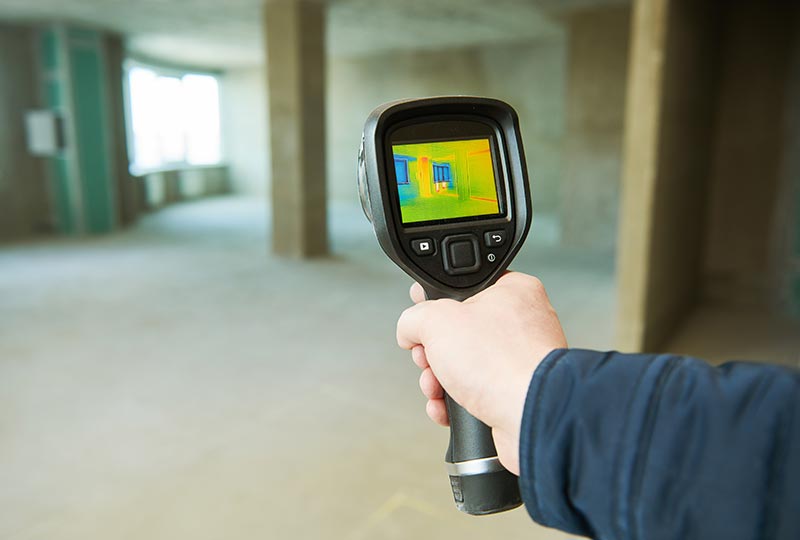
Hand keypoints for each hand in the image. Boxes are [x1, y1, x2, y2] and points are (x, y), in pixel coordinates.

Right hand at [396, 272, 566, 474]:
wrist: (530, 417)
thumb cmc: (501, 363)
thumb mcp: (436, 320)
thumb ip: (414, 316)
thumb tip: (409, 330)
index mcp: (513, 291)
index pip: (464, 287)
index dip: (435, 299)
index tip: (418, 307)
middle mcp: (522, 324)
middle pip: (458, 331)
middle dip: (432, 352)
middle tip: (428, 357)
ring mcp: (521, 361)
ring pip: (463, 365)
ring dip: (439, 380)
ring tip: (437, 387)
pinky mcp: (516, 393)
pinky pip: (475, 393)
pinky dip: (455, 403)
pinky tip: (447, 408)